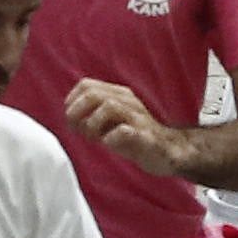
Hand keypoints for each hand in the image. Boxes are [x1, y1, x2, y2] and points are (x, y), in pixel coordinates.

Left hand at [64, 77, 185, 174]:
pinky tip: (108, 144)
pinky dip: (110, 138)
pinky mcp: (146, 136)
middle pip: (94, 94)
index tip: (70, 119)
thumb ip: (90, 119)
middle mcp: (128, 101)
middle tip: (77, 128)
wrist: (167, 152)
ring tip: (94, 138)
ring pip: (109, 106)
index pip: (86, 85)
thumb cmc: (134, 137)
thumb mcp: (109, 125)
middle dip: (78, 111)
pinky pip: (125, 131)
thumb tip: (69, 120)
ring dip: (93, 124)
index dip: (72, 101)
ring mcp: (138, 118)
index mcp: (118, 95)